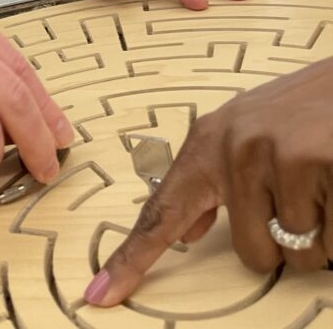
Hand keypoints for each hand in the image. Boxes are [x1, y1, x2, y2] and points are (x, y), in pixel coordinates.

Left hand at [83, 56, 332, 306]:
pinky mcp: (315, 162)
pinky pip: (332, 241)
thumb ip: (214, 181)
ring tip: (324, 181)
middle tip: (303, 190)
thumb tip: (186, 232)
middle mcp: (234, 147)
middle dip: (284, 239)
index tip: (99, 295)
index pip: (162, 212)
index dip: (132, 259)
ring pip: (297, 252)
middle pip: (252, 253)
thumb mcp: (247, 134)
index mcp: (209, 143)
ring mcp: (274, 154)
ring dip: (320, 232)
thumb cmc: (304, 113)